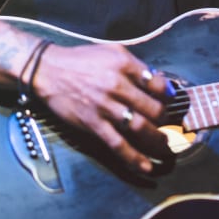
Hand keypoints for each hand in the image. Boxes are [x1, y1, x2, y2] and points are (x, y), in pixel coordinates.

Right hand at [31, 43, 175, 172]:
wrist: (47, 70)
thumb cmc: (80, 60)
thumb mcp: (110, 51)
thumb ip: (135, 65)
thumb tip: (157, 80)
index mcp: (124, 64)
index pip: (158, 84)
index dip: (169, 95)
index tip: (170, 101)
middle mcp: (116, 85)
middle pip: (153, 108)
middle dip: (166, 120)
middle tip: (170, 125)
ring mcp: (105, 107)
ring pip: (140, 128)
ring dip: (158, 140)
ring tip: (166, 146)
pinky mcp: (93, 124)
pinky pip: (118, 144)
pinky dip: (134, 157)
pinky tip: (146, 166)